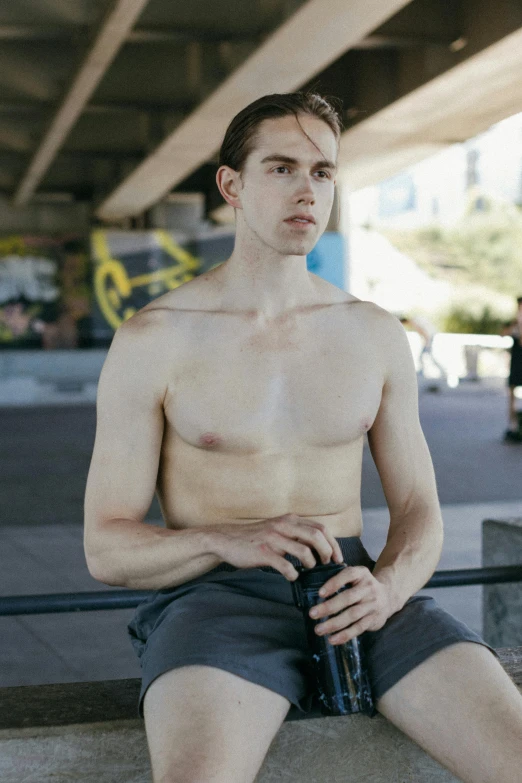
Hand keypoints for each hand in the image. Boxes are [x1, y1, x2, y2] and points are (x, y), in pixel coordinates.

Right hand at [207, 513, 344, 580]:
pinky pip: (285, 565)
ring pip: (304, 551)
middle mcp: (283, 525)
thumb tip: (317, 547)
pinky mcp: (264, 552)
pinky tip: (292, 577)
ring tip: (309, 570)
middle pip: (317, 536)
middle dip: (327, 552)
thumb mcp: (277, 529)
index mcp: (290, 519)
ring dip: (312, 564)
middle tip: (328, 565)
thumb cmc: (254, 538)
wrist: (226, 539)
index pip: (321, 527)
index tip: (338, 557)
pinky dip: (293, 574)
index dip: (333, 543)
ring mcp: (274, 538)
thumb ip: (295, 534)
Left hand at [308, 566, 391, 643]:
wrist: (388, 596)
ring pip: (352, 615)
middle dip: (329, 607)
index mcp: (361, 573)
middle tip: (312, 614)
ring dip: (334, 624)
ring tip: (319, 629)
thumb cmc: (363, 586)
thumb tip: (315, 591)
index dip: (333, 583)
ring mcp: (372, 604)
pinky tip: (332, 639)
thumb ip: (341, 579)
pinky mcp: (373, 619)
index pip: (348, 575)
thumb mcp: (356, 576)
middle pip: (348, 598)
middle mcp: (368, 588)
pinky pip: (358, 628)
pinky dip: (344, 635)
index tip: (320, 593)